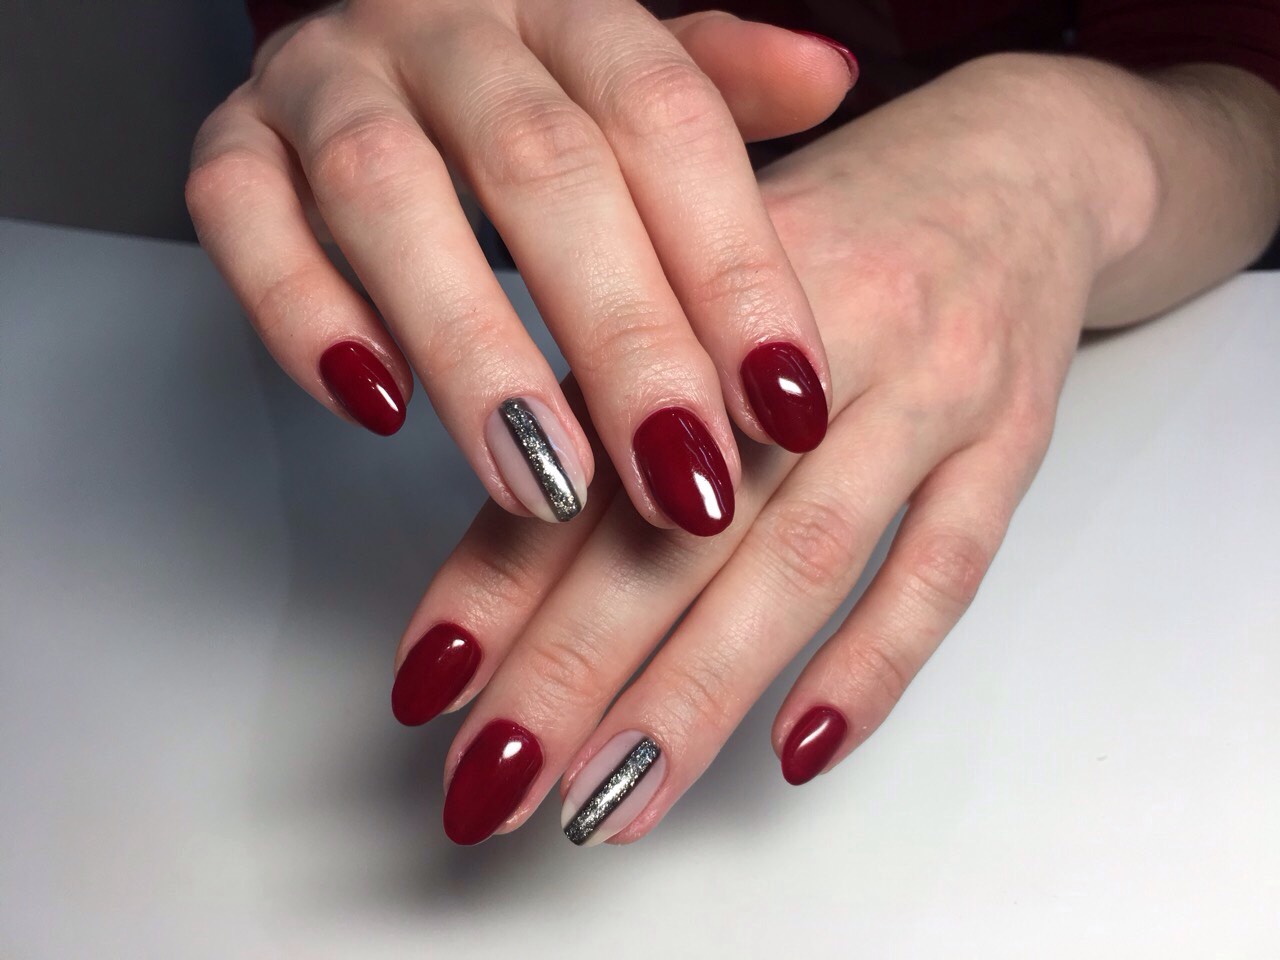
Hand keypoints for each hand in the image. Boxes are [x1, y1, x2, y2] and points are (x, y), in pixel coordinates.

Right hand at [187, 3, 855, 532]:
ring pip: (387, 195)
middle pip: (543, 167)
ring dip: (473, 350)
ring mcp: (327, 78)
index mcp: (567, 5)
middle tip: (681, 483)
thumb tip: (828, 79)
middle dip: (622, 339)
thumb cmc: (532, 83)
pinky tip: (376, 408)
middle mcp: (447, 26)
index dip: (733, 265)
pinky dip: (301, 312)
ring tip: (544, 484)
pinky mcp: (233, 142)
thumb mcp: (633, 74)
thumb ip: (722, 87)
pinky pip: (243, 217)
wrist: (382, 28)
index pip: (668, 119)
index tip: (788, 405)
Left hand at [390, 53, 1164, 844]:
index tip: (430, 684)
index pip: (587, 449)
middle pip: (682, 520)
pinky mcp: (1011, 439)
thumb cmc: (829, 226)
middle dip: (575, 667)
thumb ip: (609, 378)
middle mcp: (809, 335)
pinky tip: (794, 753)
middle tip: (497, 784)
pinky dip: (872, 666)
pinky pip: (947, 567)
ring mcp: (924, 390)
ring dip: (699, 694)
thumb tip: (504, 533)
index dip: (498, 571)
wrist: (1018, 159)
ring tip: (612, 803)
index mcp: (705, 275)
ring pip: (804, 559)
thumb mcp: (702, 262)